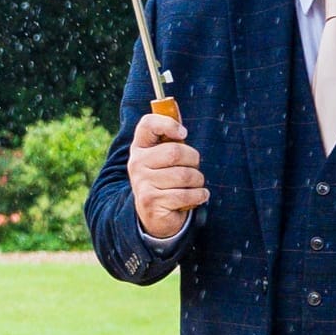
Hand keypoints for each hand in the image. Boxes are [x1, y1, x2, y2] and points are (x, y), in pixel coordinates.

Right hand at [127, 109, 207, 238]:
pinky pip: (185, 194)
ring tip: (195, 185)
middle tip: (194, 167)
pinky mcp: (150, 201)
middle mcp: (137, 163)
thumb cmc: (166, 180)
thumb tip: (179, 118)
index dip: (168, 124)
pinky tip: (198, 196)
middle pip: (175, 152)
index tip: (183, 133)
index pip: (148, 124)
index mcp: (140, 147)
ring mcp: (142, 183)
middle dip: (193, 160)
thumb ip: (171, 139)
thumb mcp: (165, 158)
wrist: (154, 216)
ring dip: (198, 181)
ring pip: (184, 175)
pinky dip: (199, 195)